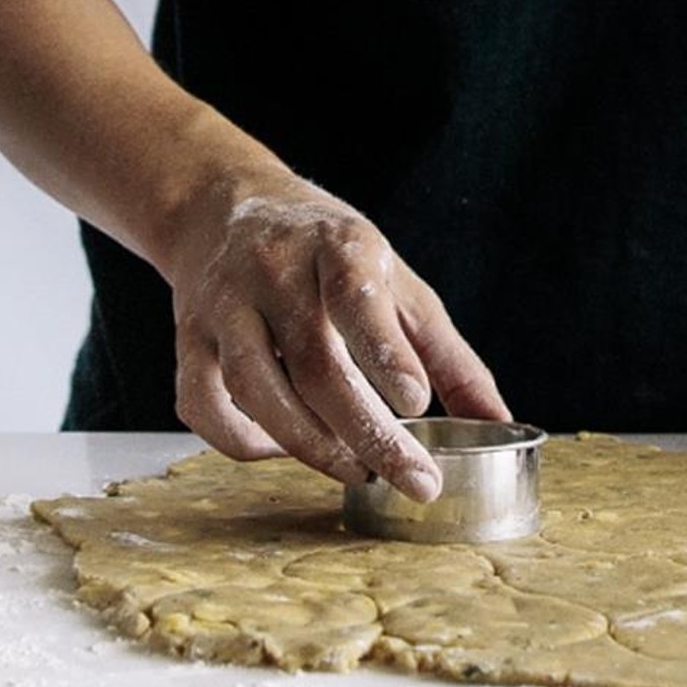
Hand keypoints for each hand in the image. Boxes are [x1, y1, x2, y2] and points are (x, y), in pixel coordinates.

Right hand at [168, 172, 509, 500]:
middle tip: (414, 479)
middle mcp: (273, 270)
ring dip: (309, 445)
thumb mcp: (398, 285)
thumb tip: (498, 423)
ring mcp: (223, 305)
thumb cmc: (328, 255)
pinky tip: (285, 450)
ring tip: (358, 471)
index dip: (385, 353)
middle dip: (367, 433)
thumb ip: (447, 356)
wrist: (225, 207)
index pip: (356, 299)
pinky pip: (203, 405)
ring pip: (255, 390)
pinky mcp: (188, 338)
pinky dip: (243, 442)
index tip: (418, 401)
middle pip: (314, 364)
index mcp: (336, 246)